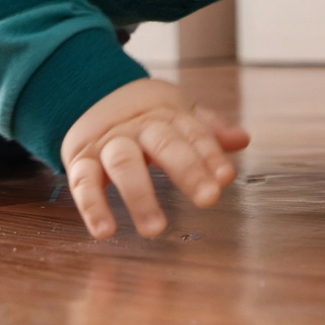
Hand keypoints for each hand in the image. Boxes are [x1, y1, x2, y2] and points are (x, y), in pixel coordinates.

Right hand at [59, 77, 250, 239]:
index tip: (226, 177)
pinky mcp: (81, 160)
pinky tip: (105, 231)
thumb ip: (208, 130)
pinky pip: (83, 181)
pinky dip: (92, 207)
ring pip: (123, 163)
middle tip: (208, 198)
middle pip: (164, 144)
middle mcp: (137, 128)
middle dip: (187, 170)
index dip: (210, 154)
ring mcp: (108, 143)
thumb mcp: (177, 115)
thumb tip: (242, 139)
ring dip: (139, 196)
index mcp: (165, 116)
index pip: (193, 132)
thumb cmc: (144, 116)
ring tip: (155, 229)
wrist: (89, 94)